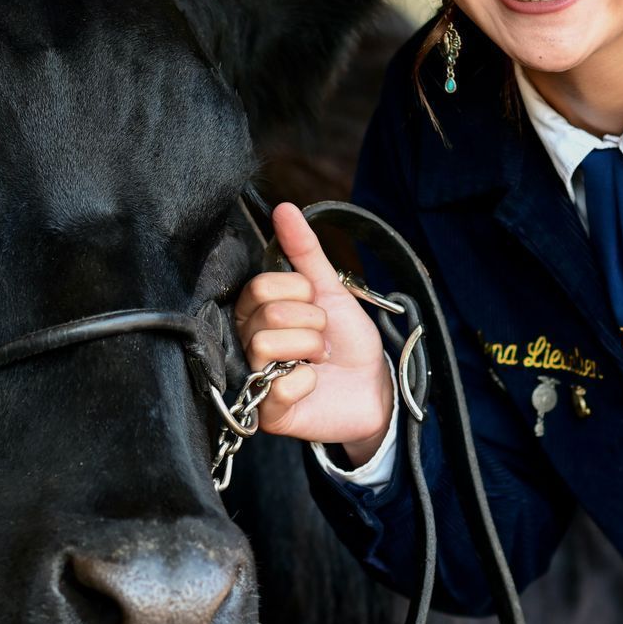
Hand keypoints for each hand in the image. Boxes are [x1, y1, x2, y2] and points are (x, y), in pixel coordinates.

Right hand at [232, 203, 393, 464]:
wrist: (374, 387)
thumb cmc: (347, 341)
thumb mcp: (330, 291)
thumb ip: (305, 251)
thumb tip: (284, 207)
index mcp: (258, 313)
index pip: (260, 287)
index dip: (299, 293)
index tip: (316, 306)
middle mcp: (247, 344)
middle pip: (267, 315)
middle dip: (311, 323)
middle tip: (322, 339)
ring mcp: (253, 380)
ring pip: (267, 345)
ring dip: (310, 349)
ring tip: (319, 360)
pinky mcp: (266, 415)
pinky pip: (278, 387)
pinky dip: (307, 381)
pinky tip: (315, 384)